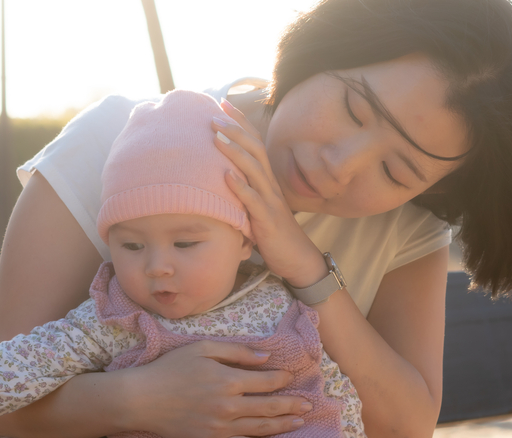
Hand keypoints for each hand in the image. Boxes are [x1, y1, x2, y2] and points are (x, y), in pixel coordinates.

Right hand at [125, 340, 312, 437]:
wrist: (142, 399)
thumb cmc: (171, 368)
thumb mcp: (203, 348)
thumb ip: (237, 351)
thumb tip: (266, 357)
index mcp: (228, 380)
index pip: (266, 381)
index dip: (282, 379)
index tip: (292, 376)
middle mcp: (229, 406)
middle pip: (269, 407)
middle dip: (292, 404)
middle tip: (309, 404)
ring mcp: (221, 428)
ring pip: (261, 428)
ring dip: (284, 425)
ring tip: (300, 421)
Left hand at [213, 100, 327, 287]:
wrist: (298, 259)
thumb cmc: (274, 232)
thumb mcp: (258, 205)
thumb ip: (246, 188)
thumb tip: (224, 173)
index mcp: (268, 179)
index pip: (255, 142)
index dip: (241, 122)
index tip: (222, 103)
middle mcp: (271, 185)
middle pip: (255, 149)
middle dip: (235, 130)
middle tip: (214, 115)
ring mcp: (270, 202)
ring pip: (254, 170)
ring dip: (235, 151)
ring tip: (216, 137)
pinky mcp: (267, 221)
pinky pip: (253, 202)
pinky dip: (240, 187)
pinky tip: (226, 176)